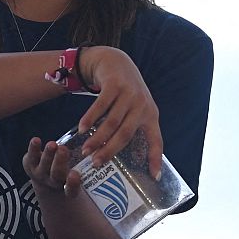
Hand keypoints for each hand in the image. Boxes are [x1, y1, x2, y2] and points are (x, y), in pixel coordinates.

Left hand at [23, 136, 81, 194]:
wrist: (45, 178)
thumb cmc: (66, 172)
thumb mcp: (78, 172)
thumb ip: (85, 167)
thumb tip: (111, 153)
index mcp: (68, 187)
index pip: (71, 189)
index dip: (72, 183)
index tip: (75, 174)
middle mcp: (54, 182)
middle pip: (56, 174)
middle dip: (59, 162)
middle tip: (63, 150)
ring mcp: (40, 173)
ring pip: (44, 165)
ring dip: (48, 154)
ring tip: (52, 144)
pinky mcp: (30, 165)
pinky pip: (31, 157)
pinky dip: (33, 149)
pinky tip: (36, 140)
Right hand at [74, 46, 162, 177]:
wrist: (116, 62)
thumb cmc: (125, 92)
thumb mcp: (136, 107)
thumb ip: (133, 126)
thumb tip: (121, 154)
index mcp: (150, 115)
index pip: (156, 140)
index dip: (156, 158)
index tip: (155, 176)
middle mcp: (142, 105)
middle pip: (125, 135)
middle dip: (110, 151)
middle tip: (96, 164)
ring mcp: (129, 94)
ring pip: (111, 123)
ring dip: (97, 138)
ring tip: (86, 150)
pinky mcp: (114, 85)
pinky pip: (100, 107)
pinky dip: (89, 119)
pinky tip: (82, 129)